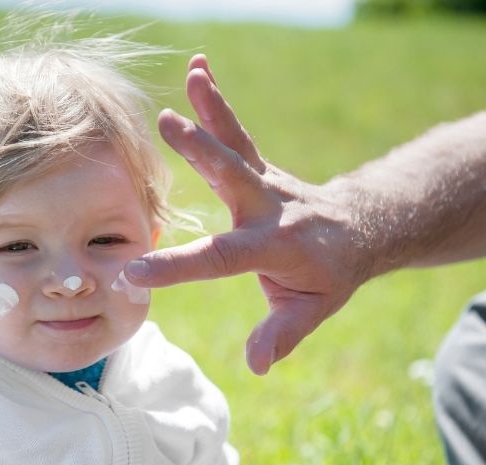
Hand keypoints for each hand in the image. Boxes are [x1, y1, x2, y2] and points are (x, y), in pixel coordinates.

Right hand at [126, 54, 371, 374]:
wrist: (360, 228)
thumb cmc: (330, 274)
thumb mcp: (312, 311)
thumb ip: (281, 334)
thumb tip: (256, 366)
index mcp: (275, 247)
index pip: (220, 258)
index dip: (177, 267)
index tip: (131, 274)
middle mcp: (269, 206)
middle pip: (234, 176)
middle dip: (202, 151)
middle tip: (170, 124)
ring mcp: (266, 180)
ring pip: (236, 142)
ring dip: (213, 108)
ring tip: (193, 75)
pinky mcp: (260, 165)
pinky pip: (236, 132)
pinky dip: (216, 102)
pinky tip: (198, 70)